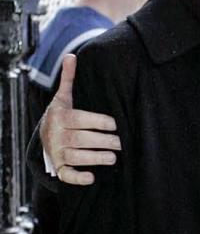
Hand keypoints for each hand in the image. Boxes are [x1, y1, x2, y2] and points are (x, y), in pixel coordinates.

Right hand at [41, 53, 121, 186]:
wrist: (44, 136)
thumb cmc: (61, 115)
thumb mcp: (63, 97)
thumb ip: (69, 79)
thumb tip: (72, 56)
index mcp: (60, 116)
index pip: (80, 119)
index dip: (98, 122)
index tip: (115, 124)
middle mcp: (56, 135)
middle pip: (80, 139)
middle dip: (102, 141)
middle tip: (121, 142)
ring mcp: (57, 152)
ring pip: (76, 157)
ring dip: (95, 158)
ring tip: (113, 157)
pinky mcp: (59, 168)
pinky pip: (67, 175)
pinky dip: (78, 178)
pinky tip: (92, 177)